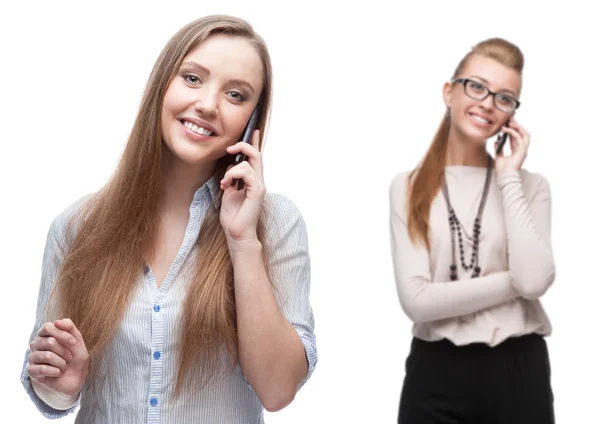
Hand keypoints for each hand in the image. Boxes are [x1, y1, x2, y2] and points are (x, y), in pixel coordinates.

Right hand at [27, 318, 88, 396]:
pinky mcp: (31, 371)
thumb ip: (70, 328)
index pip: (48, 327)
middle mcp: (36, 343)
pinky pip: (43, 369)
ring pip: (47, 356)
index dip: (63, 334)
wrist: (75, 378)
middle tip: (69, 358)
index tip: (73, 343)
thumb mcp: (77, 341)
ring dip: (61, 363)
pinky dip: (56, 372)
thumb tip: (57, 321)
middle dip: (64, 351)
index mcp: (46, 334)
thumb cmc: (75, 357)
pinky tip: (58, 373)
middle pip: (49, 342)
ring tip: (64, 366)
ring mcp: (32, 357)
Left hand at [220, 130, 265, 246]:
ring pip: (251, 161)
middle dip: (244, 145)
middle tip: (229, 147)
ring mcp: (260, 185)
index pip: (255, 158)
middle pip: (257, 154)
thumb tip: (229, 168)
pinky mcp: (258, 191)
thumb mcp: (229, 192)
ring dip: (233, 168)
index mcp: (253, 181)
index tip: (252, 130)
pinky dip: (234, 174)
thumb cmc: (233, 217)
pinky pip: (247, 172)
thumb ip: (231, 179)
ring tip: (225, 182)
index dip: (254, 143)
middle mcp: (259, 181)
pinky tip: (227, 185)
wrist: (237, 234)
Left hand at [494, 118, 530, 171]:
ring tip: (510, 122)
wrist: (504, 176)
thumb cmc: (503, 169)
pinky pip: (519, 138)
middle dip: (517, 125)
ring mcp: (524, 150)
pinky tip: (506, 129)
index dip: (513, 129)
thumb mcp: (499, 156)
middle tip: (510, 118)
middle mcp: (522, 149)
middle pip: (522, 133)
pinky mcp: (523, 151)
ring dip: (518, 127)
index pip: (517, 136)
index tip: (507, 122)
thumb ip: (498, 148)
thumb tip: (496, 141)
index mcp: (517, 150)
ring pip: (525, 134)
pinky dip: (513, 132)